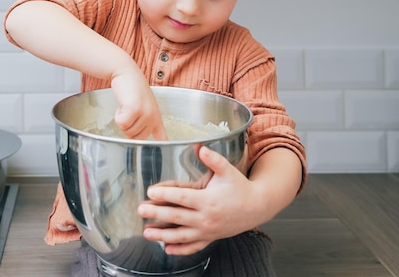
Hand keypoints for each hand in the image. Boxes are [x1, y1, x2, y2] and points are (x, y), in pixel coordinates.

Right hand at [110, 65, 166, 140]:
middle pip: (135, 138)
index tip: (163, 154)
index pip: (162, 137)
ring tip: (125, 105)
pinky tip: (122, 105)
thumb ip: (143, 120)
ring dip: (121, 120)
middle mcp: (153, 116)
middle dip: (127, 127)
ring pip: (127, 132)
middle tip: (128, 111)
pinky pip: (121, 124)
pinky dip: (117, 116)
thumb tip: (135, 137)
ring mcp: (145, 113)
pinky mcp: (135, 109)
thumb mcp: (143, 105)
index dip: (161, 146)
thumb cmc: (131, 88)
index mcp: (156, 117)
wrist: (126, 72)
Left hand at [137, 146, 259, 254]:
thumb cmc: (240, 187)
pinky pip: (193, 247)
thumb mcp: (227, 170)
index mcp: (208, 200)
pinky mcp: (210, 238)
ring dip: (162, 235)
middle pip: (177, 217)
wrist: (257, 207)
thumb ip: (213, 159)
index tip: (151, 191)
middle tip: (141, 210)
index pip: (182, 197)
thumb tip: (200, 147)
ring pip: (181, 236)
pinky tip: (167, 249)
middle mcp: (206, 218)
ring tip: (146, 232)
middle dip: (157, 214)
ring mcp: (208, 231)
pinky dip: (180, 250)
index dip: (165, 194)